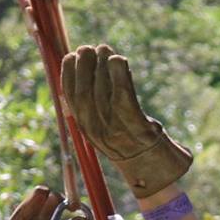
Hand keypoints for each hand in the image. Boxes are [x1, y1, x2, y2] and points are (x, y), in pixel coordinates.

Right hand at [61, 44, 192, 199]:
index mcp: (86, 129)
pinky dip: (119, 75)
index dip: (67, 74)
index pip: (69, 97)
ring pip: (102, 91)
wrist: (153, 171)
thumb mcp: (105, 126)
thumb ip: (93, 105)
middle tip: (89, 48)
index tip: (71, 56)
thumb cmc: (129, 141)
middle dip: (83, 65)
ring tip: (105, 50)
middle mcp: (97, 131)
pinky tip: (118, 60)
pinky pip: (124, 97)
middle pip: (84, 92)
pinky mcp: (137, 128)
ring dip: (101, 65)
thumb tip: (84, 72)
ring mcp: (117, 131)